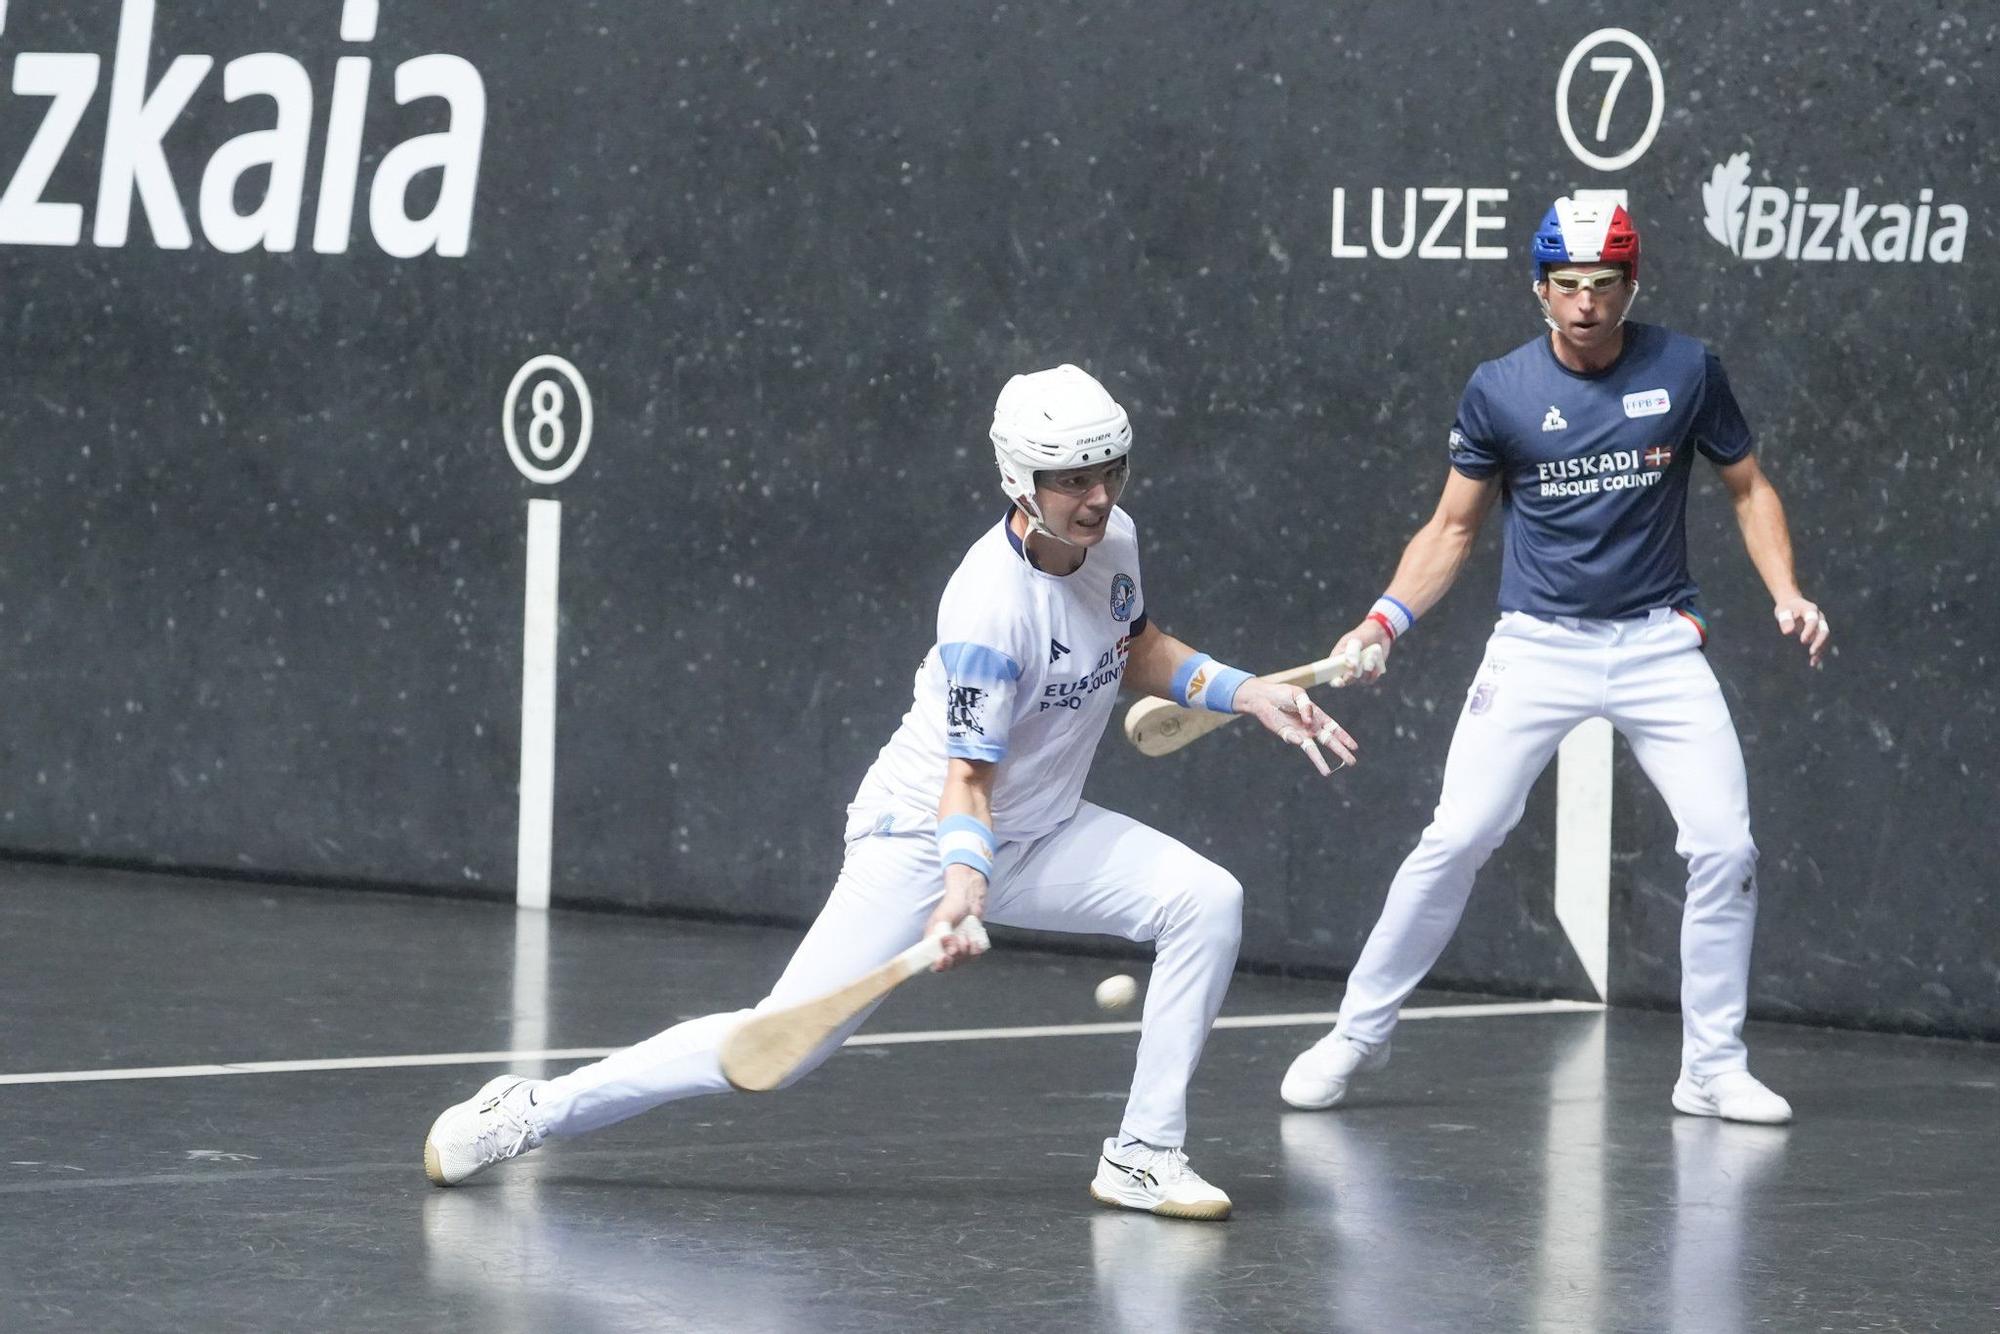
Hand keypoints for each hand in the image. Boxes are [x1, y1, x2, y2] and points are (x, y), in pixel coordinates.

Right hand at [925, 865, 990, 971]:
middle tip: (958, 945)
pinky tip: (974, 939)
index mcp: (933, 942)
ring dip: (966, 950)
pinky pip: (973, 957)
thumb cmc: (952, 906)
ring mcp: (958, 948)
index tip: (943, 958)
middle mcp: (945, 947)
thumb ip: (942, 934)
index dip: (938, 964)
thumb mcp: (943, 918)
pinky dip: (975, 949)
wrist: (970, 899)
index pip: (932, 961)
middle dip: (955, 957)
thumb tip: (948, 949)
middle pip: (949, 964)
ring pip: (962, 961)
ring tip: (966, 936)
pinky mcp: (970, 947)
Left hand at [1233, 678, 1358, 775]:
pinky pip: (1293, 740)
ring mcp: (1299, 733)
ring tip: (1327, 773)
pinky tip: (1299, 739)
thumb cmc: (1283, 693)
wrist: (1263, 697)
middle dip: (1340, 751)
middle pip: (1329, 742)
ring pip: (1312, 750)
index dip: (1344, 737)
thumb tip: (1308, 721)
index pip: (1334, 728)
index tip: (1354, 747)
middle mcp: (1310, 727)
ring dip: (1320, 761)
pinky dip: (1296, 740)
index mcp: (1317, 716)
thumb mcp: (1298, 694)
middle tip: (1351, 762)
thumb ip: (1306, 706)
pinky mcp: (1286, 735)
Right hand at [1329, 620, 1392, 684]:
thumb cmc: (1361, 636)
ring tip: (1372, 653)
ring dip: (1367, 667)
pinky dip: (1375, 671)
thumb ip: (1352, 653)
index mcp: (1337, 661)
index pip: (1332, 676)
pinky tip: (1376, 661)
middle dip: (1353, 674)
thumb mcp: (1355, 641)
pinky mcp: (1369, 675)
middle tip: (1358, 664)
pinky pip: (1370, 680)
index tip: (1340, 682)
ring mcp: (1358, 673)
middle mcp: (1346, 670)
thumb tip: (1352, 666)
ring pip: (1361, 680)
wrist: (1378, 634)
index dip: (1335, 682)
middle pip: (1347, 681)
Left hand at [1774, 597, 1830, 667]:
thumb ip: (1785, 620)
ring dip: (1821, 651)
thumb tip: (1787, 632)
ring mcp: (1821, 626)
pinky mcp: (1819, 634)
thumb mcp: (1783, 611)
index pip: (1813, 621)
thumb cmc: (1786, 608)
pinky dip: (1820, 654)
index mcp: (1811, 610)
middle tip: (1811, 653)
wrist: (1792, 605)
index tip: (1802, 641)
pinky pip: (1823, 644)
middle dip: (1818, 642)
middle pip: (1824, 631)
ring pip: (1825, 640)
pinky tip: (1815, 664)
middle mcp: (1820, 618)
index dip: (1809, 631)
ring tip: (1813, 663)